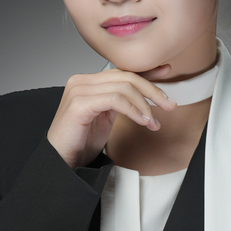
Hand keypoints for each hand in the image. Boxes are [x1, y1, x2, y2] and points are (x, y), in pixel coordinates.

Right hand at [46, 67, 176, 168]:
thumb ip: (121, 101)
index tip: (166, 72)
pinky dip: (133, 109)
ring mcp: (79, 90)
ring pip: (123, 87)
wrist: (62, 160)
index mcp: (88, 81)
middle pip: (126, 76)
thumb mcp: (107, 115)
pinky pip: (114, 99)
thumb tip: (144, 93)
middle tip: (169, 104)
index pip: (122, 70)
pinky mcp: (79, 103)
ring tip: (153, 122)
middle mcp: (82, 80)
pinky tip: (142, 121)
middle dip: (152, 89)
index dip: (146, 72)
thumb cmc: (81, 141)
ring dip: (144, 105)